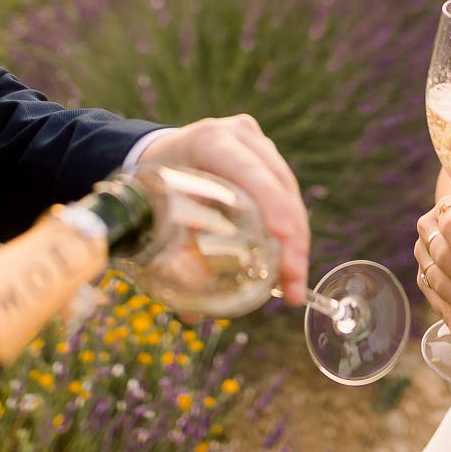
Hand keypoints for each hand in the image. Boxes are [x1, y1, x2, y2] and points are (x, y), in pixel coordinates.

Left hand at [137, 114, 310, 303]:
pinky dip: (290, 233)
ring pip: (290, 192)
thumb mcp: (156, 209)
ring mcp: (258, 146)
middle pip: (278, 185)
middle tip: (292, 281)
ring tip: (293, 284)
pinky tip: (289, 266)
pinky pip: (287, 196)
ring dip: (296, 241)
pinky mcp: (268, 161)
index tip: (282, 236)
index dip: (269, 201)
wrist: (159, 152)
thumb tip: (191, 314)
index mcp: (209, 141)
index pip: (247, 169)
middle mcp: (240, 137)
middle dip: (291, 237)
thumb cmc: (154, 183)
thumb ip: (170, 256)